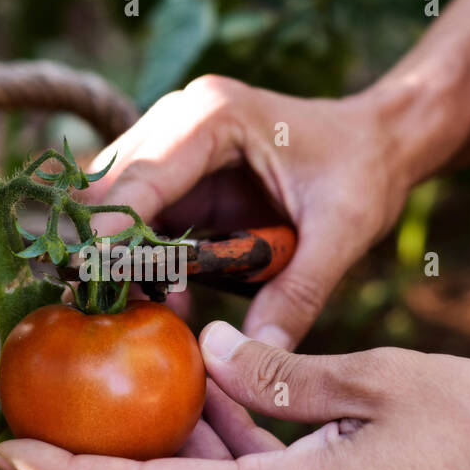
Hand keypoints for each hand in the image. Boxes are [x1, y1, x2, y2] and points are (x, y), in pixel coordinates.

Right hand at [85, 75, 415, 348]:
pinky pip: (137, 219)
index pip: (141, 177)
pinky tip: (164, 298)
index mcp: (215, 117)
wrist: (379, 141)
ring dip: (119, 257)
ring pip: (111, 203)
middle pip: (109, 186)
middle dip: (104, 248)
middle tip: (107, 309)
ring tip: (140, 310)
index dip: (111, 231)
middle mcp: (180, 119)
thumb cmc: (364, 171)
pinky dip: (141, 259)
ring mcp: (171, 143)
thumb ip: (300, 292)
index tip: (90, 281)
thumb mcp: (342, 232)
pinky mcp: (176, 174)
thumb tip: (260, 352)